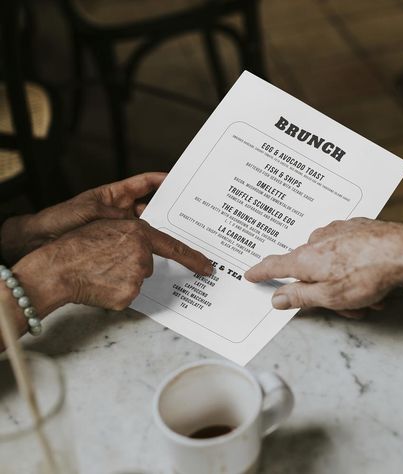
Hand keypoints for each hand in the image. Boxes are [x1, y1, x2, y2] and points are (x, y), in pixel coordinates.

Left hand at [1, 173, 165, 263]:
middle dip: (168, 210)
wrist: (41, 241)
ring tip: (178, 236)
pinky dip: (147, 250)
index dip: (161, 180)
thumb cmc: (61, 219)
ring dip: (160, 233)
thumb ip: (115, 216)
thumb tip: (138, 226)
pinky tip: (158, 256)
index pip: (144, 184)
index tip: (178, 180)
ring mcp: (120, 229)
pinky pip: (136, 246)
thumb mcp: (90, 210)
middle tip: (187, 215)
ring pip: (146, 229)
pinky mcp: (116, 246)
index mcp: (115, 195)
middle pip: (151, 208)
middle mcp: (121, 211)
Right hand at [12, 219, 212, 314]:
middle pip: (147, 264)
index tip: (207, 267)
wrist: (56, 268)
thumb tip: (144, 251)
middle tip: (107, 261)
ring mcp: (136, 276)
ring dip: (123, 278)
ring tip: (99, 271)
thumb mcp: (108, 228)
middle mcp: (141, 254)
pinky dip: (117, 292)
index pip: (174, 247)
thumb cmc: (77, 246)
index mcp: (138, 233)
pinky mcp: (128, 295)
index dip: (193, 258)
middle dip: (133, 264)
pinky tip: (100, 285)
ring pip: (137, 279)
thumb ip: (132, 236)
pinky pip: (128, 294)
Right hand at [245, 218, 402, 315]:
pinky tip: (370, 272)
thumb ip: (299, 296)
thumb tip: (276, 298)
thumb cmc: (367, 275)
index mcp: (306, 259)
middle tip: (346, 305)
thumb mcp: (329, 296)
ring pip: (330, 261)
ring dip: (342, 279)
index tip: (250, 273)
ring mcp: (336, 231)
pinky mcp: (355, 226)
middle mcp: (317, 241)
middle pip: (309, 269)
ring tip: (367, 293)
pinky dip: (353, 263)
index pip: (275, 265)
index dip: (261, 272)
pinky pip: (345, 248)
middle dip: (324, 289)